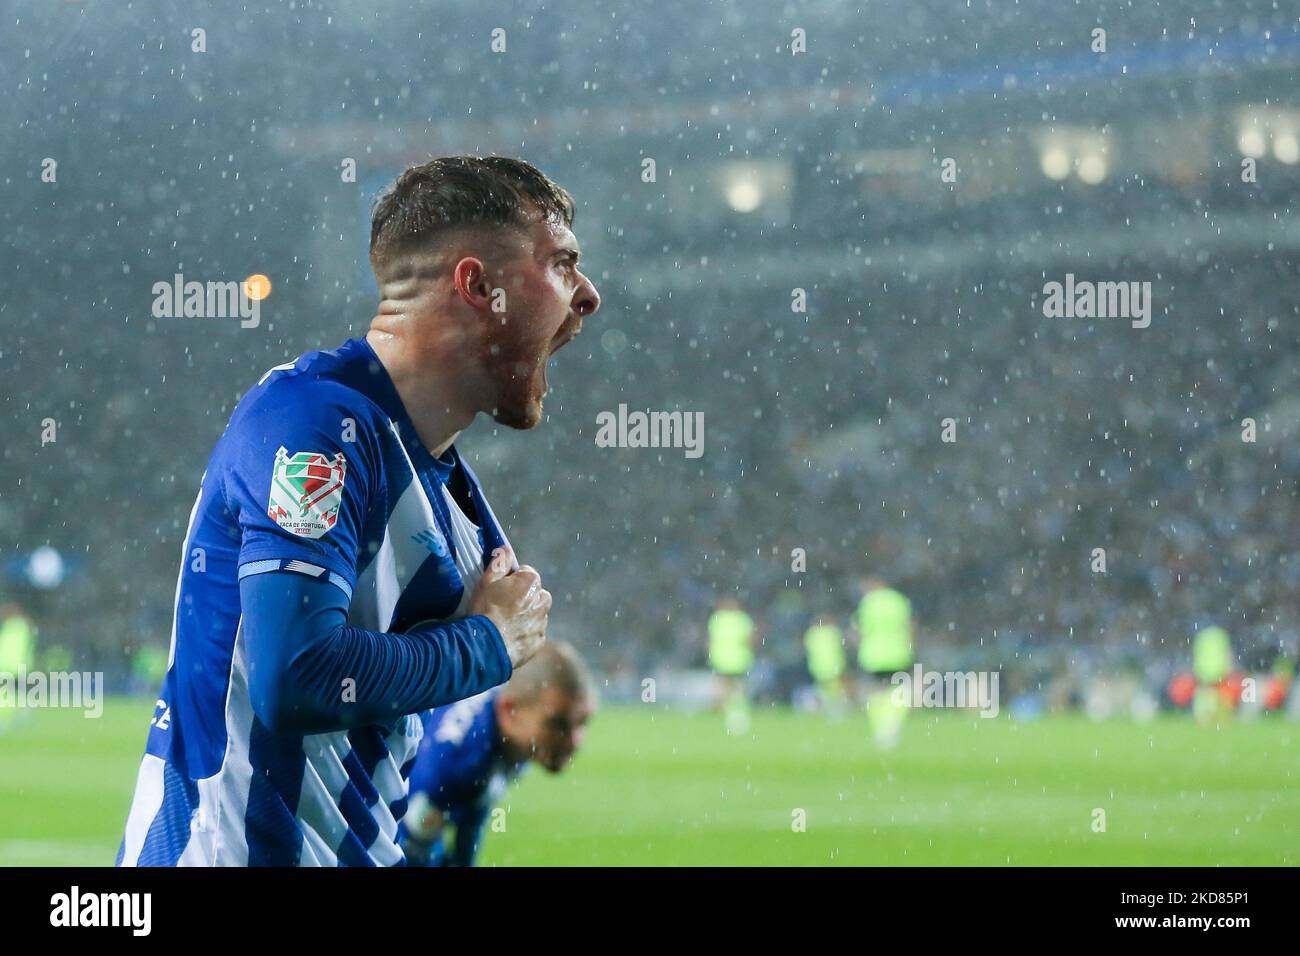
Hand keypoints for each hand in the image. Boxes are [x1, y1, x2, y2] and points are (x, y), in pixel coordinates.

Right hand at [467, 546, 548, 668]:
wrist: (484, 646)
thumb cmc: (484, 610)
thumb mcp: (486, 582)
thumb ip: (499, 563)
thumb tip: (506, 549)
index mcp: (531, 582)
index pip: (526, 573)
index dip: (511, 580)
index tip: (500, 590)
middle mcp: (543, 600)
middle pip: (534, 593)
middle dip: (523, 597)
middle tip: (502, 607)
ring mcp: (542, 622)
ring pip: (535, 613)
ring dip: (525, 615)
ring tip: (504, 623)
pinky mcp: (539, 641)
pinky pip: (534, 632)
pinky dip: (524, 633)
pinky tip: (508, 636)